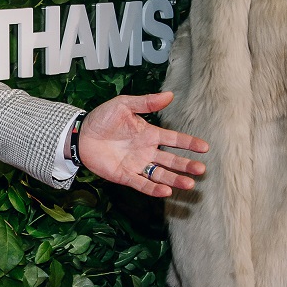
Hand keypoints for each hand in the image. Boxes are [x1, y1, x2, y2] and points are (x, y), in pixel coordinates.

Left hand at [74, 92, 208, 196]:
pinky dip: (154, 188)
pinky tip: (166, 192)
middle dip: (186, 165)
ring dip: (175, 179)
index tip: (205, 147)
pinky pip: (142, 184)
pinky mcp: (125, 176)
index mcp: (149, 134)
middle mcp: (147, 151)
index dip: (189, 143)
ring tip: (190, 184)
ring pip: (160, 174)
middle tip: (202, 169)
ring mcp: (137, 165)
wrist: (81, 134)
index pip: (174, 140)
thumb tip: (170, 95)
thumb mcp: (124, 105)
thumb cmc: (102, 118)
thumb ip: (146, 102)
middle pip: (171, 160)